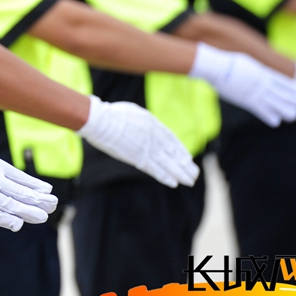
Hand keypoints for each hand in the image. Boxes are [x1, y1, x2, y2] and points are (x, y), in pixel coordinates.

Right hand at [0, 120, 57, 230]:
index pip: (20, 177)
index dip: (34, 185)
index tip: (47, 190)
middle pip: (21, 191)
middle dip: (38, 199)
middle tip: (54, 204)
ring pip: (13, 204)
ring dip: (29, 211)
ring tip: (44, 216)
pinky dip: (6, 220)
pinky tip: (18, 225)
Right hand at [78, 96, 199, 186]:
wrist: (101, 121)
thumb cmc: (112, 114)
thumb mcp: (134, 113)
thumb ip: (144, 122)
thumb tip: (146, 125)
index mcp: (153, 124)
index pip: (172, 139)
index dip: (180, 150)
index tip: (187, 158)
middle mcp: (154, 137)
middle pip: (173, 153)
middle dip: (185, 165)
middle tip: (194, 174)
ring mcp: (147, 148)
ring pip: (168, 164)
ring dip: (180, 174)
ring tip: (190, 181)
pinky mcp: (138, 158)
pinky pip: (155, 169)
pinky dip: (164, 176)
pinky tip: (173, 183)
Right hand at [187, 43, 295, 126]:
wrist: (216, 67)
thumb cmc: (228, 62)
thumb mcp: (247, 63)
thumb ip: (256, 70)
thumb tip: (260, 71)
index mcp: (263, 73)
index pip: (282, 81)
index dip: (293, 86)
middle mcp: (263, 83)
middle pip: (283, 93)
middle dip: (294, 99)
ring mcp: (255, 92)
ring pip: (275, 103)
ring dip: (285, 110)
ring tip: (294, 115)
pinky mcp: (246, 100)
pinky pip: (261, 110)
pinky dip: (269, 116)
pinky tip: (276, 122)